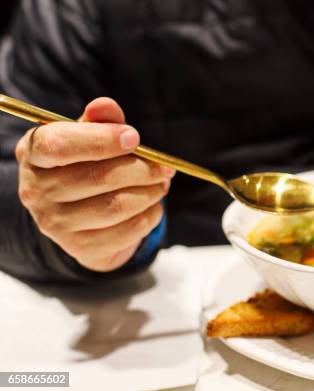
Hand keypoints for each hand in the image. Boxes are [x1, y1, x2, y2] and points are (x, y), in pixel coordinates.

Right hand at [15, 98, 175, 271]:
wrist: (78, 214)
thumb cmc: (85, 163)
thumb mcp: (88, 136)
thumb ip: (100, 120)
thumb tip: (106, 106)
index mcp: (34, 154)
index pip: (59, 145)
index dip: (101, 139)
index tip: (135, 137)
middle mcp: (36, 191)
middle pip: (99, 177)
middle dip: (142, 169)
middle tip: (165, 166)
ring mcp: (56, 224)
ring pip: (117, 205)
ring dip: (150, 192)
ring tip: (161, 183)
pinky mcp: (81, 248)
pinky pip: (128, 230)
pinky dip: (150, 215)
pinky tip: (153, 206)